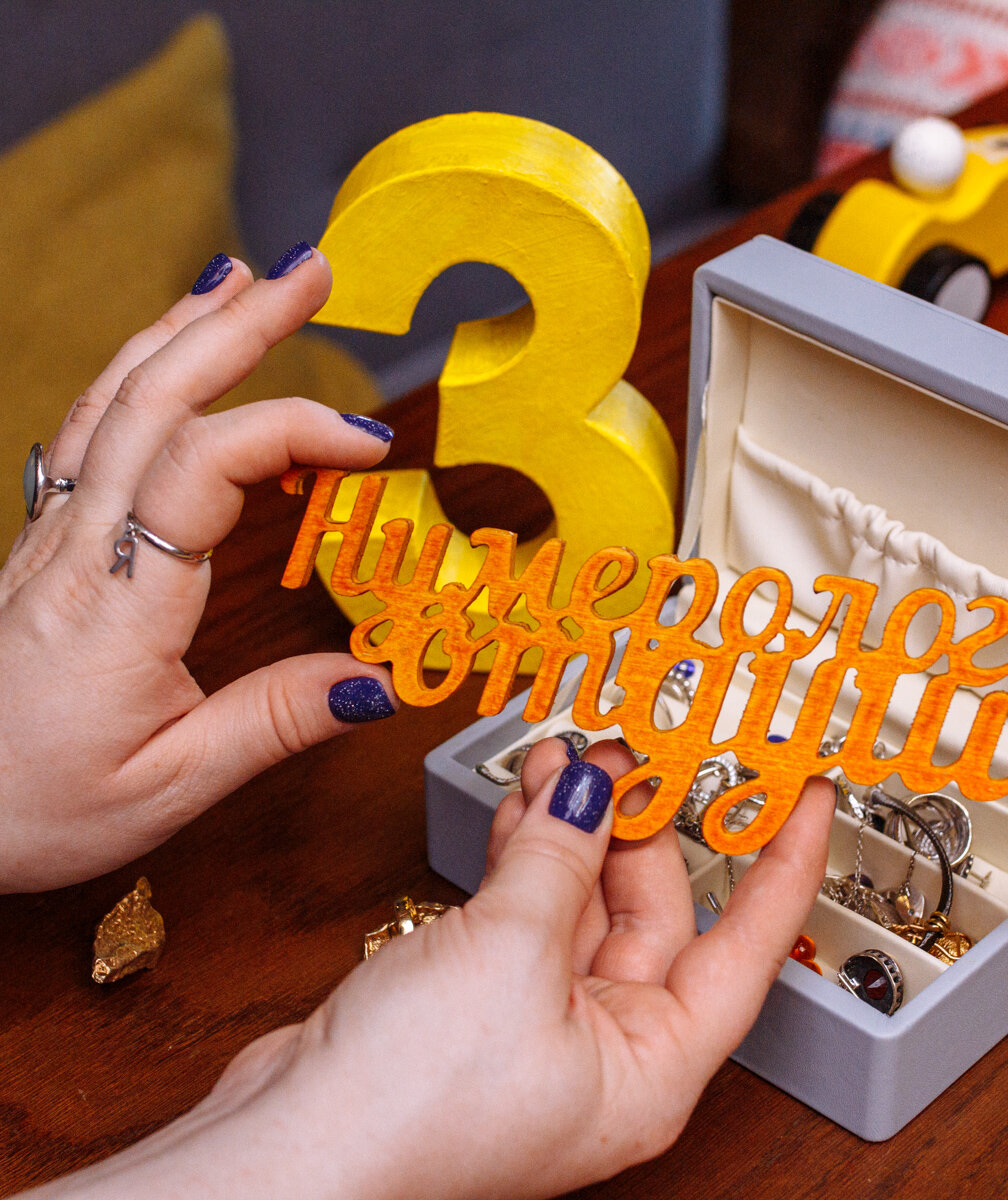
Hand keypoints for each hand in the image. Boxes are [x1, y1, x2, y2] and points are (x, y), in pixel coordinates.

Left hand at [0, 246, 399, 891]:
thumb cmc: (30, 803)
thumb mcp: (168, 785)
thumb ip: (275, 723)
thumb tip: (376, 680)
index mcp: (121, 603)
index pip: (206, 470)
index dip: (293, 431)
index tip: (372, 441)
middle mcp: (81, 548)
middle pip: (155, 399)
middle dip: (239, 324)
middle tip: (311, 272)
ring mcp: (54, 534)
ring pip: (113, 398)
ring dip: (184, 328)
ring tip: (242, 277)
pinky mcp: (47, 539)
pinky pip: (91, 428)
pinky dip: (138, 372)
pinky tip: (168, 357)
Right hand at [31, 739, 834, 1199]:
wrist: (281, 1156)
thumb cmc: (409, 1112)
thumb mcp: (510, 954)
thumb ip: (559, 858)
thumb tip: (593, 789)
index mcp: (649, 1066)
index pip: (750, 947)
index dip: (782, 861)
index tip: (804, 794)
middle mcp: (605, 1047)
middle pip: (653, 908)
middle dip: (637, 821)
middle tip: (625, 750)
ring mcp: (539, 1020)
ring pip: (581, 897)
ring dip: (574, 825)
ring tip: (567, 757)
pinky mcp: (480, 997)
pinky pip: (525, 906)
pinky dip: (525, 849)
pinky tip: (525, 802)